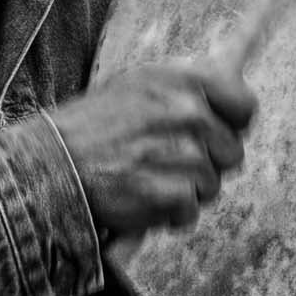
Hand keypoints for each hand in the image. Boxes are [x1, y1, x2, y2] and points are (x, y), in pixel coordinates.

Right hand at [48, 61, 256, 237]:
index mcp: (182, 81)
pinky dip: (170, 213)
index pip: (244, 105)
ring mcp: (182, 153)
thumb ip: (185, 88)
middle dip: (207, 162)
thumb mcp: (137, 84)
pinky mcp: (172, 192)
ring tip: (148, 178)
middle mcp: (188, 113)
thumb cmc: (93, 125)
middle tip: (169, 162)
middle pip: (232, 153)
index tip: (219, 132)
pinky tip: (143, 199)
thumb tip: (231, 92)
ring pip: (212, 184)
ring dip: (186, 190)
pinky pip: (191, 210)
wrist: (51, 164)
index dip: (233, 124)